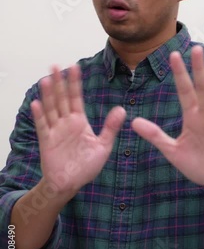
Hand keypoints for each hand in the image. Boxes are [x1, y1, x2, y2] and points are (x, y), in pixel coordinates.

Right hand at [31, 65, 125, 195]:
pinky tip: (36, 104)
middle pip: (62, 98)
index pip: (77, 97)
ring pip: (51, 109)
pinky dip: (39, 116)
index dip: (75, 82)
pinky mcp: (47, 141)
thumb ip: (110, 127)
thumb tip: (122, 109)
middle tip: (55, 65)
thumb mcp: (103, 146)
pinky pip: (43, 126)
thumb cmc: (86, 166)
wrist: (71, 183)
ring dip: (48, 95)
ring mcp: (55, 131)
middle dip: (59, 82)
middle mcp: (66, 122)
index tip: (74, 67)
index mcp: (79, 121)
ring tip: (46, 79)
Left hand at [132, 46, 203, 193]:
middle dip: (198, 69)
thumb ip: (155, 136)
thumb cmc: (200, 165)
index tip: (172, 55)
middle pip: (202, 88)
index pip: (184, 90)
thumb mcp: (173, 151)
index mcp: (192, 117)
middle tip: (196, 49)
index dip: (179, 74)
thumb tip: (132, 122)